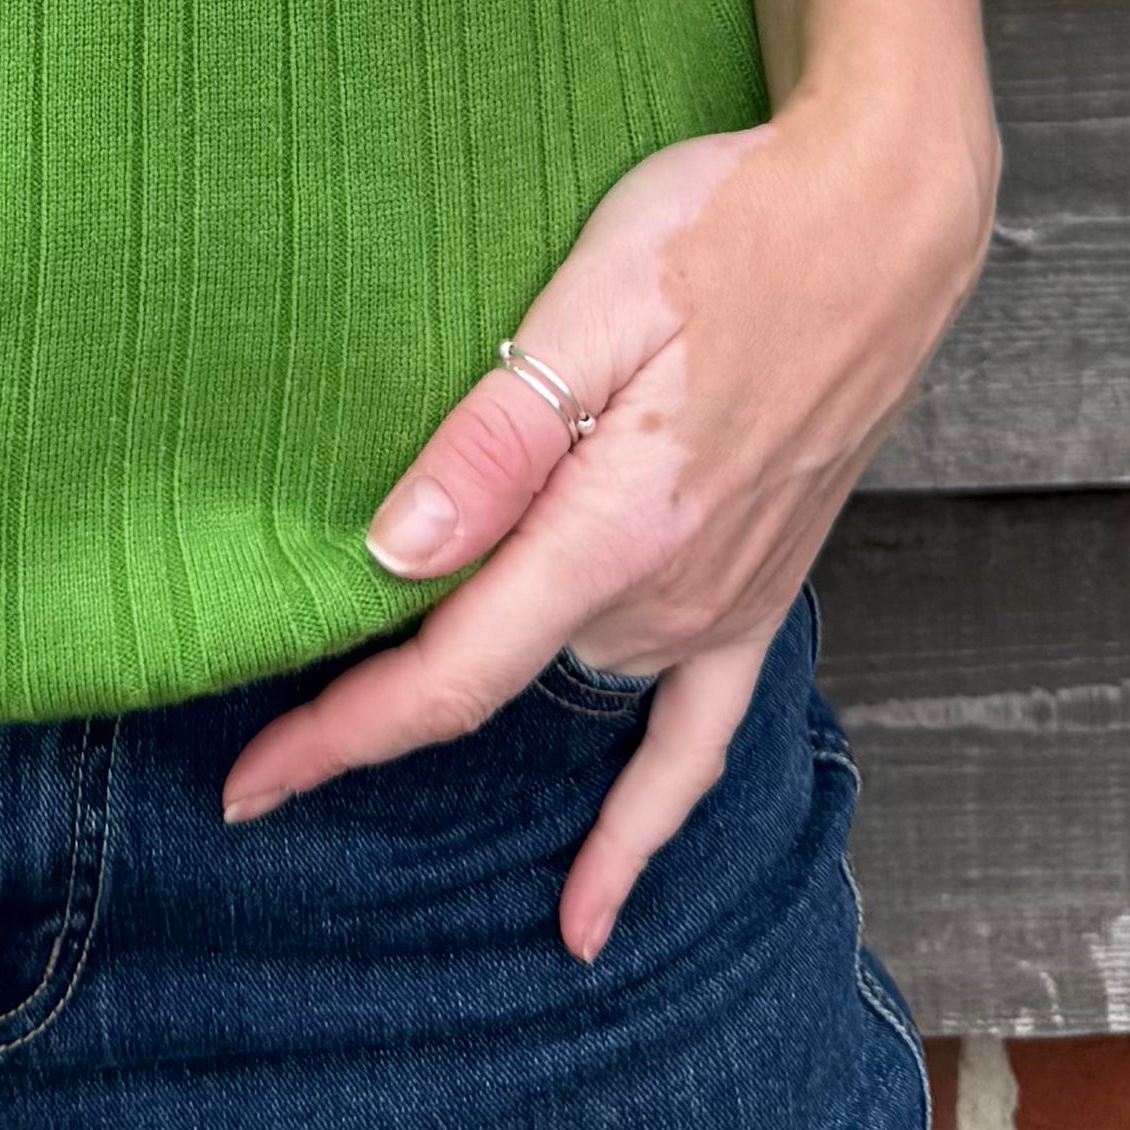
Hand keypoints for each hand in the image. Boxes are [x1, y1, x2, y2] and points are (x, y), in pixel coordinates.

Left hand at [218, 86, 995, 956]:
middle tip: (271, 699)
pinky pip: (698, 742)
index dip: (340, 739)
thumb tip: (395, 551)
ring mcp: (719, 602)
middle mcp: (668, 594)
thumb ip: (496, 437)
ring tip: (371, 712)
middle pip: (493, 669)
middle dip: (385, 684)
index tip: (247, 785)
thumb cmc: (728, 228)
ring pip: (567, 676)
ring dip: (481, 696)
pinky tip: (591, 909)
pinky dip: (640, 827)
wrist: (882, 220)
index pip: (451, 672)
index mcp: (615, 527)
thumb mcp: (592, 301)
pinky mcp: (759, 592)